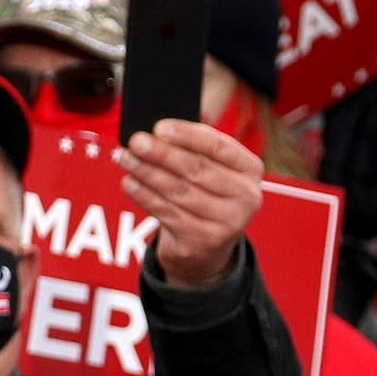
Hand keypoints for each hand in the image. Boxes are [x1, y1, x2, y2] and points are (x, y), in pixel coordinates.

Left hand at [115, 121, 260, 289]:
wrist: (207, 248)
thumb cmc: (207, 194)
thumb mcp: (214, 170)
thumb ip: (196, 148)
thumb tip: (158, 132)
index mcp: (250, 169)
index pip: (219, 146)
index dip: (187, 135)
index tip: (159, 127)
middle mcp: (245, 197)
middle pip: (197, 169)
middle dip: (162, 153)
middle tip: (136, 141)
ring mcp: (226, 223)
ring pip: (179, 191)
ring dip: (148, 173)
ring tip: (126, 159)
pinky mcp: (202, 241)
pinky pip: (168, 213)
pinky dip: (145, 196)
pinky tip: (130, 183)